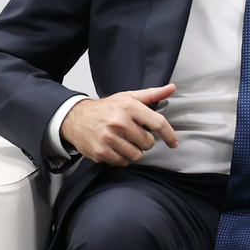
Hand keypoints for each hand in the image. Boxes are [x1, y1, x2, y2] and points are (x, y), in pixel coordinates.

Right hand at [60, 84, 178, 165]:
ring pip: (136, 155)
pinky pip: (122, 162)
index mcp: (129, 107)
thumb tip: (171, 88)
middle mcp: (119, 122)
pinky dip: (121, 158)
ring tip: (123, 142)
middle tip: (133, 135)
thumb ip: (152, 94)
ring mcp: (109, 138)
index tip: (173, 142)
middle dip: (144, 142)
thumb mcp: (128, 97)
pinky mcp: (101, 152)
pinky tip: (114, 148)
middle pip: (148, 143)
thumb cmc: (106, 109)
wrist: (75, 118)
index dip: (169, 135)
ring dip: (133, 151)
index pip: (158, 123)